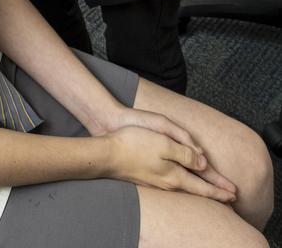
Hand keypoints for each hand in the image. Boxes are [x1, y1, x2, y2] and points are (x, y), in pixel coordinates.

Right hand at [107, 126, 236, 202]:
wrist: (107, 155)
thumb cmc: (134, 144)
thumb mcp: (164, 142)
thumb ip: (185, 153)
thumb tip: (203, 164)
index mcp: (174, 175)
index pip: (203, 186)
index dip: (219, 190)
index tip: (234, 194)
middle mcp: (168, 183)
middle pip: (196, 191)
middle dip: (214, 194)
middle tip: (230, 199)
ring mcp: (156, 183)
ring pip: (184, 189)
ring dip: (200, 191)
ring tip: (210, 194)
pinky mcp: (146, 180)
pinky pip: (173, 187)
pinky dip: (185, 188)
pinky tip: (182, 187)